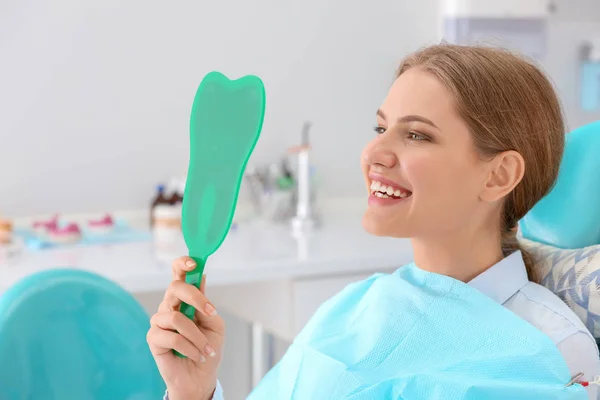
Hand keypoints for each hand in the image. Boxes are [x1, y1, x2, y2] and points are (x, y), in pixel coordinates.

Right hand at [147, 256, 224, 399]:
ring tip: (206, 349)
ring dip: (197, 336)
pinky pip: (172, 337)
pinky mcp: (153, 338)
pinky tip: (196, 355)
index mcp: (184, 299)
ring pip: (176, 317)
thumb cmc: (208, 349)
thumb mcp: (215, 324)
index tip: (193, 264)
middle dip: (195, 298)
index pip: (177, 274)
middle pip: (175, 288)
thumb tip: (201, 277)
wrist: (201, 377)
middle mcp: (169, 306)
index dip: (182, 264)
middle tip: (210, 313)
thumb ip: (207, 304)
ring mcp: (159, 321)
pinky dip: (190, 347)